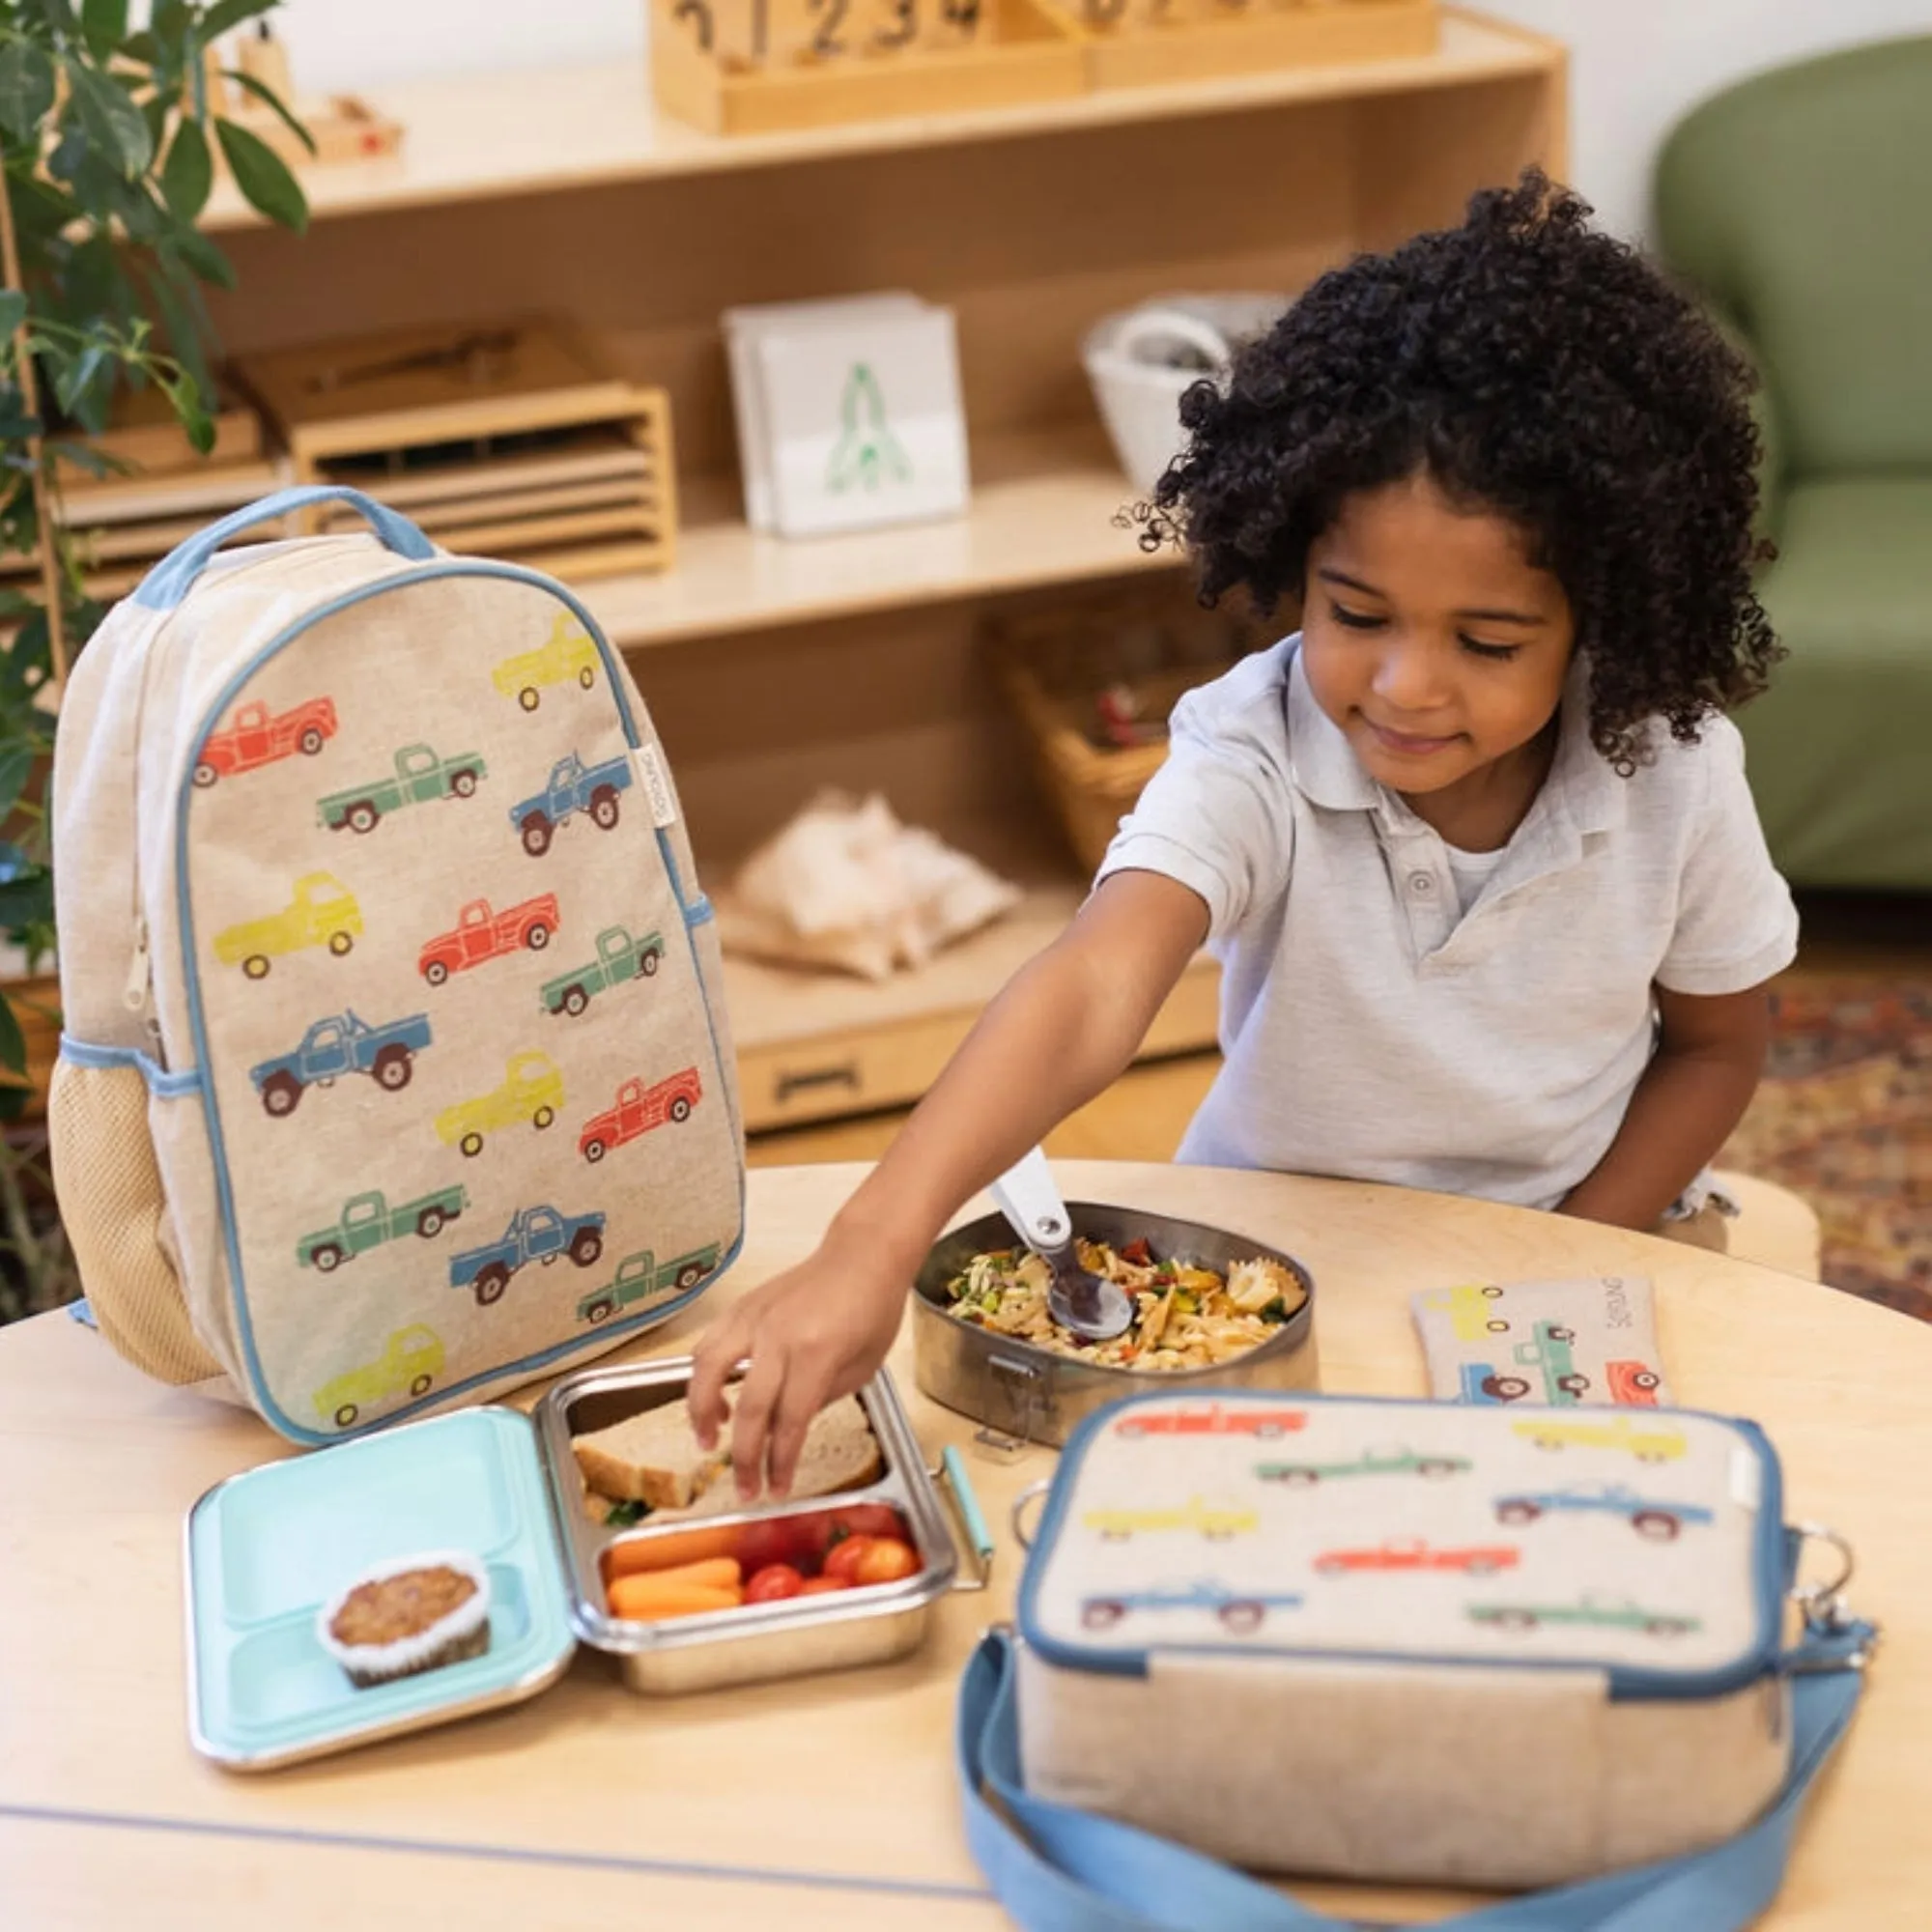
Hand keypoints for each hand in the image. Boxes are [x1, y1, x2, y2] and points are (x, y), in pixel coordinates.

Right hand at [687, 1224, 909, 1500]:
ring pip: (709, 1369)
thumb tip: (787, 1428)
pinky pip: (709, 1343)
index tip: (775, 1491)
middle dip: (745, 1456)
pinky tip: (711, 1395)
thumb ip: (823, 1399)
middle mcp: (779, 1335)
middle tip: (743, 1488)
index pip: (790, 1422)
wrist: (864, 1254)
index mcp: (816, 1353)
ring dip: (701, 1411)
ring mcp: (755, 1317)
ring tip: (708, 1439)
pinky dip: (702, 1374)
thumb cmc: (873, 1309)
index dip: (780, 1463)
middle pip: (750, 1408)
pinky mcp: (743, 1306)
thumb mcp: (864, 1367)